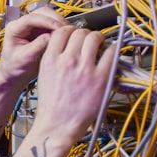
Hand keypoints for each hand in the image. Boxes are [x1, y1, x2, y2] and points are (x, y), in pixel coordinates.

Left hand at [0, 7, 68, 91]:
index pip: (32, 18)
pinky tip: (66, 36)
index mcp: (14, 28)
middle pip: (43, 13)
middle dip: (56, 20)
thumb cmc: (14, 67)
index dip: (47, 21)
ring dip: (60, 23)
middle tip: (67, 30)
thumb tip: (52, 36)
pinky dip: (61, 29)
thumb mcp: (25, 58)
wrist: (14, 75)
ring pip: (50, 17)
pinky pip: (53, 25)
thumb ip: (38, 46)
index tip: (59, 27)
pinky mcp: (41, 31)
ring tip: (68, 34)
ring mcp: (33, 27)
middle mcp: (23, 24)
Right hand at [33, 26, 115, 142]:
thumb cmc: (52, 106)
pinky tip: (109, 56)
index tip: (75, 35)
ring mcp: (84, 68)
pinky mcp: (100, 78)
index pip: (61, 31)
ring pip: (95, 38)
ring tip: (101, 45)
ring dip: (99, 38)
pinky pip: (111, 53)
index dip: (70, 31)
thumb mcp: (44, 76)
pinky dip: (112, 51)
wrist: (57, 126)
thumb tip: (69, 48)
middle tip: (90, 41)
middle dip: (86, 34)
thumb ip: (55, 59)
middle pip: (79, 32)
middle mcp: (66, 61)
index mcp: (50, 60)